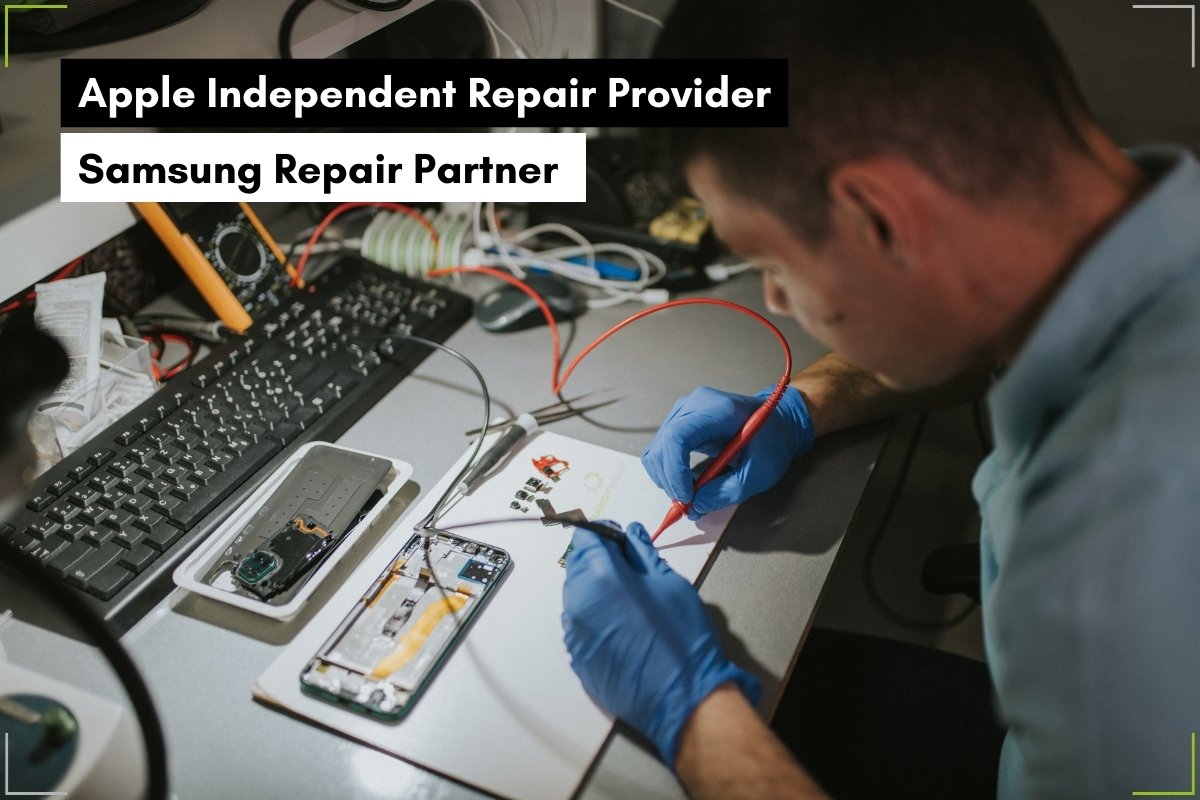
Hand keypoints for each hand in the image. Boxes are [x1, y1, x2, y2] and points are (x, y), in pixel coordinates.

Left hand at [561, 521, 759, 764]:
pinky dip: (593, 618)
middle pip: (576, 565)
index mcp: (601, 577)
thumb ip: (643, 554)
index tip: (620, 540)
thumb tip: (631, 534)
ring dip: (594, 590)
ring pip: (576, 596)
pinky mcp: (577, 657)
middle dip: (598, 561)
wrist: (681, 697)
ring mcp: (574, 633)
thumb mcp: (669, 583)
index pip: (586, 538)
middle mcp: (578, 603)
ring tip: (627, 601)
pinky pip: (578, 625)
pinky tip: (621, 627)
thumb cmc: (682, 637)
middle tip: (628, 570)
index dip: (604, 534)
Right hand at [641, 385, 813, 518]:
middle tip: (689, 505)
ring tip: (691, 494)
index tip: (687, 497)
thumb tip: (695, 506)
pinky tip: (688, 483)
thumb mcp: (759, 472)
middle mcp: (693, 406)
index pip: (677, 436)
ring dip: (667, 479)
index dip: (675, 470)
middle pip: (662, 445)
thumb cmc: (773, 441)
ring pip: (656, 451)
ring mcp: (684, 412)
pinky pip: (661, 451)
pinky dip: (668, 472)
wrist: (778, 422)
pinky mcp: (680, 423)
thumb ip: (727, 492)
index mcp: (717, 411)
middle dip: (671, 481)